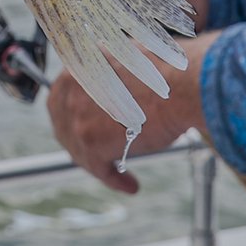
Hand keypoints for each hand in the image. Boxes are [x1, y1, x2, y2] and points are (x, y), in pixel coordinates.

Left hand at [46, 32, 215, 195]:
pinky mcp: (89, 139)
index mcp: (78, 64)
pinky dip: (113, 178)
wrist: (183, 85)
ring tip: (119, 175)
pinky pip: (97, 167)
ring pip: (79, 149)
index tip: (85, 129)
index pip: (63, 97)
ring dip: (98, 164)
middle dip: (81, 143)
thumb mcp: (127, 61)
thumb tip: (116, 93)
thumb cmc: (169, 71)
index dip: (73, 117)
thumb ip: (110, 76)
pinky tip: (129, 184)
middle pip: (65, 125)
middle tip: (100, 156)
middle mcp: (70, 87)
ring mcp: (76, 113)